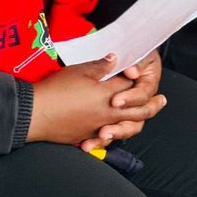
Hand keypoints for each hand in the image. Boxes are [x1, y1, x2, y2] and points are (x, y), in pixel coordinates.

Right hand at [26, 55, 165, 146]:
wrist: (35, 114)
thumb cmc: (56, 90)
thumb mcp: (79, 71)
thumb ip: (100, 65)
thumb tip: (115, 58)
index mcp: (107, 95)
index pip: (130, 86)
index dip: (136, 79)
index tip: (141, 74)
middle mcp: (107, 113)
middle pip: (137, 111)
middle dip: (152, 106)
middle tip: (162, 101)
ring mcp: (97, 127)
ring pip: (125, 127)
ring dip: (138, 122)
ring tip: (144, 118)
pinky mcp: (86, 136)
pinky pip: (107, 138)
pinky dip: (116, 134)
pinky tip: (116, 131)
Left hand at [79, 50, 164, 151]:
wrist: (128, 50)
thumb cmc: (133, 51)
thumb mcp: (136, 52)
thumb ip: (134, 62)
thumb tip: (132, 71)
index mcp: (147, 83)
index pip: (142, 95)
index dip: (130, 99)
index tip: (115, 101)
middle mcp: (139, 99)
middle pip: (136, 118)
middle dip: (120, 126)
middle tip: (106, 130)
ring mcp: (127, 109)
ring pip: (126, 128)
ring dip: (112, 134)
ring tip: (100, 137)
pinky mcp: (113, 115)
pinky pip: (111, 131)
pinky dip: (100, 139)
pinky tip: (89, 144)